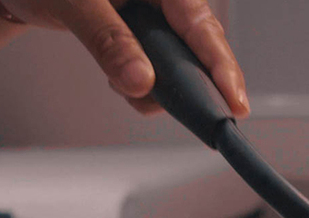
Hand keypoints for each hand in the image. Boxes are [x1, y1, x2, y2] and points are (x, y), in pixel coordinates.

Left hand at [0, 0, 248, 115]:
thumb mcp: (73, 5)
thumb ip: (108, 41)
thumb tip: (141, 82)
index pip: (200, 24)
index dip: (221, 65)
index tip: (234, 102)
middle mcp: (163, 0)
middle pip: (199, 47)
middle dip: (190, 83)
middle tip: (197, 116)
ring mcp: (155, 18)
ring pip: (179, 63)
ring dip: (158, 87)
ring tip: (124, 86)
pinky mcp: (143, 37)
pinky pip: (158, 68)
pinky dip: (141, 85)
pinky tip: (120, 80)